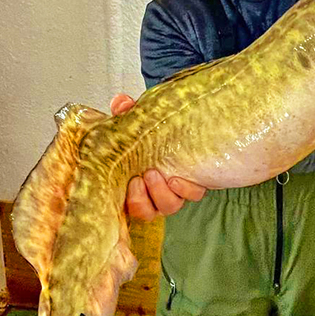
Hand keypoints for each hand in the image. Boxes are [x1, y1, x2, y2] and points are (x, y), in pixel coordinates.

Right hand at [110, 93, 206, 219]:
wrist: (179, 127)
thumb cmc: (152, 132)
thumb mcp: (136, 121)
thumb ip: (125, 113)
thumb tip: (121, 103)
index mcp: (134, 185)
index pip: (128, 206)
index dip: (130, 202)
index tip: (131, 182)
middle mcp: (153, 195)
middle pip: (148, 212)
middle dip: (143, 199)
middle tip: (145, 176)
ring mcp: (173, 193)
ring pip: (169, 207)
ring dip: (162, 194)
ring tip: (160, 174)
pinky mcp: (194, 187)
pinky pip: (192, 195)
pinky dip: (186, 189)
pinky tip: (179, 178)